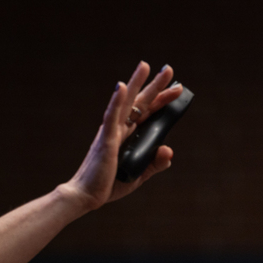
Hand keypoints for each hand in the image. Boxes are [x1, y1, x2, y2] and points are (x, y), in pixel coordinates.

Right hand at [64, 61, 182, 210]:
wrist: (85, 196)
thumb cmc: (107, 185)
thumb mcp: (139, 175)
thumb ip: (155, 164)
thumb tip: (168, 150)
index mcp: (126, 137)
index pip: (147, 114)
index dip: (161, 100)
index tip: (177, 88)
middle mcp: (119, 130)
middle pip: (139, 102)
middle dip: (155, 86)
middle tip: (169, 69)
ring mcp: (111, 133)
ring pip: (125, 103)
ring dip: (136, 84)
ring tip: (146, 66)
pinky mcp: (105, 140)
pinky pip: (111, 117)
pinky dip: (116, 101)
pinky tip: (121, 87)